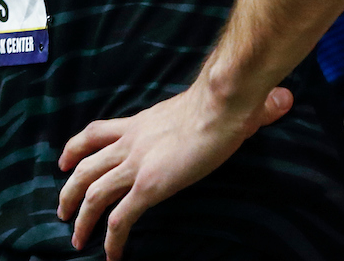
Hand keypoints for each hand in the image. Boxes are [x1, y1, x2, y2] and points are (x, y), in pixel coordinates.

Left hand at [57, 80, 292, 259]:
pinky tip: (112, 256)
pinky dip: (112, 239)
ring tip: (76, 238)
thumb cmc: (222, 100)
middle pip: (85, 165)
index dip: (75, 147)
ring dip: (81, 217)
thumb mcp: (215, 101)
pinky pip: (121, 218)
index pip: (96, 132)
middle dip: (69, 189)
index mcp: (139, 123)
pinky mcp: (149, 186)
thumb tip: (281, 99)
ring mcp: (138, 164)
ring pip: (94, 192)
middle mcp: (131, 143)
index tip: (63, 161)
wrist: (221, 105)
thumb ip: (237, 106)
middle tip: (62, 209)